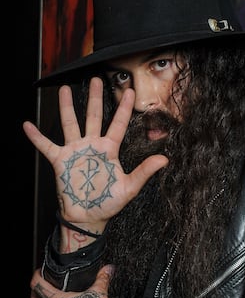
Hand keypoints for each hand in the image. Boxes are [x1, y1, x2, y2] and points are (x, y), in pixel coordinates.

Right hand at [23, 77, 167, 232]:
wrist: (88, 217)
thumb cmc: (108, 203)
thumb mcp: (129, 187)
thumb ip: (144, 172)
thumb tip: (164, 159)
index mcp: (109, 150)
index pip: (118, 124)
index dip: (123, 108)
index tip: (129, 91)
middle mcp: (92, 146)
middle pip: (93, 117)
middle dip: (95, 98)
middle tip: (96, 80)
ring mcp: (75, 151)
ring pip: (70, 123)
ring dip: (66, 107)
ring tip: (65, 89)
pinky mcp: (60, 161)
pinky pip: (47, 145)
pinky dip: (36, 137)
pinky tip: (27, 125)